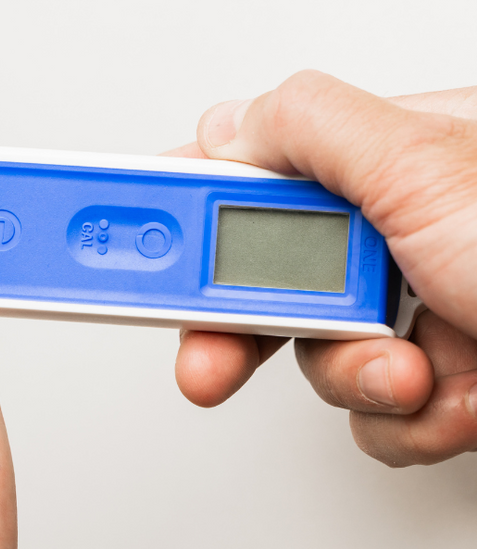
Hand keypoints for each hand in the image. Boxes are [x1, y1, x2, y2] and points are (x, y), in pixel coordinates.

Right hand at [172, 72, 476, 466]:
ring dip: (359, 384)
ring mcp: (419, 309)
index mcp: (391, 155)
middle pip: (264, 280)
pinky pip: (372, 418)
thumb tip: (225, 125)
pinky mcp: (440, 380)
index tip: (106, 242)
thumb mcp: (433, 166)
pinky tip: (460, 398)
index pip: (247, 172)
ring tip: (417, 371)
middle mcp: (399, 231)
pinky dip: (410, 423)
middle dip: (247, 334)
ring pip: (318, 364)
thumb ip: (310, 129)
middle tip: (212, 360)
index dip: (176, 212)